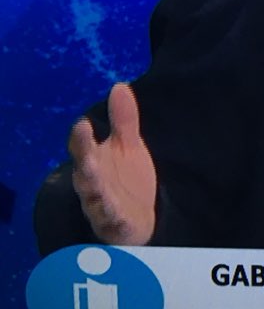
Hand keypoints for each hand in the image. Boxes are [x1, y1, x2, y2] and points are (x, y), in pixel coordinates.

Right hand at [68, 82, 156, 244]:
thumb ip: (123, 119)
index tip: (82, 123)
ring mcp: (102, 204)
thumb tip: (119, 85)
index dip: (81, 138)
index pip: (83, 148)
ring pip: (94, 195)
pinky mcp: (117, 223)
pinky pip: (113, 221)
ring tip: (91, 173)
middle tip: (82, 148)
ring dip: (93, 185)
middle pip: (85, 171)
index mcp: (94, 162)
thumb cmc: (126, 178)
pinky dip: (113, 217)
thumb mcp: (127, 145)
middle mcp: (93, 183)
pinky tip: (118, 214)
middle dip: (83, 158)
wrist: (137, 218)